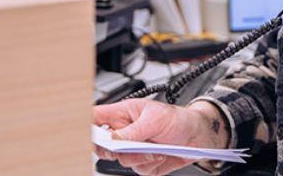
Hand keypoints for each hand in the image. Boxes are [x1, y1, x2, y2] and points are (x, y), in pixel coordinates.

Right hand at [93, 99, 228, 175]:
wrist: (196, 136)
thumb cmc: (177, 119)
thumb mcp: (156, 118)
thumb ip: (135, 129)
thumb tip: (114, 138)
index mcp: (124, 114)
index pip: (96, 117)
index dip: (85, 124)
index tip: (87, 132)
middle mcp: (125, 132)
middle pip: (101, 144)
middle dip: (111, 148)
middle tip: (123, 146)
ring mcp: (132, 149)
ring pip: (120, 160)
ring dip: (138, 156)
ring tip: (154, 147)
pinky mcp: (141, 163)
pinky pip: (137, 169)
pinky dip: (149, 163)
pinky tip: (160, 154)